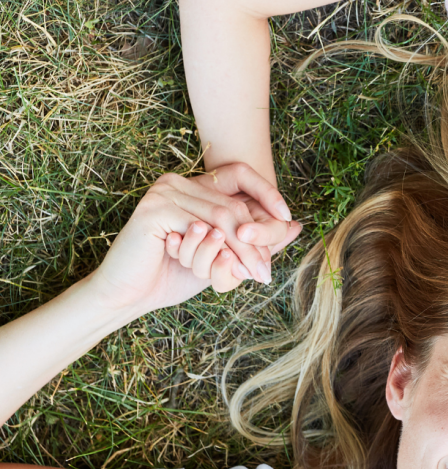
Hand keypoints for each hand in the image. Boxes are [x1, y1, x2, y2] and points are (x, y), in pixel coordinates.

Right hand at [163, 165, 299, 288]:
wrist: (130, 295)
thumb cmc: (174, 276)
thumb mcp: (223, 256)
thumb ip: (254, 240)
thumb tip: (296, 226)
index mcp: (193, 185)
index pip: (240, 173)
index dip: (267, 192)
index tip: (288, 220)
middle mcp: (177, 182)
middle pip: (234, 205)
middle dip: (257, 241)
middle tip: (266, 271)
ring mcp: (164, 192)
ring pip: (223, 218)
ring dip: (243, 251)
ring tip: (254, 275)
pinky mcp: (155, 210)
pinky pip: (200, 229)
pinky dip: (215, 251)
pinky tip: (223, 269)